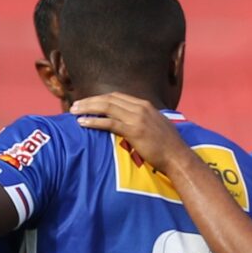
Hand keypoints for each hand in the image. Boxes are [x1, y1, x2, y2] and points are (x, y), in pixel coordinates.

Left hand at [70, 93, 185, 173]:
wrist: (178, 156)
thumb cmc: (168, 146)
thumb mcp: (156, 126)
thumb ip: (143, 121)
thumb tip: (131, 124)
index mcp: (145, 105)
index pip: (117, 96)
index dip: (100, 98)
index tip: (87, 103)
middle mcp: (140, 107)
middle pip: (109, 98)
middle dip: (90, 101)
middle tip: (74, 105)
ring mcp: (137, 118)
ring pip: (106, 107)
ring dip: (88, 108)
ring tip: (73, 112)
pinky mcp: (134, 131)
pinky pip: (109, 122)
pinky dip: (94, 121)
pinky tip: (82, 123)